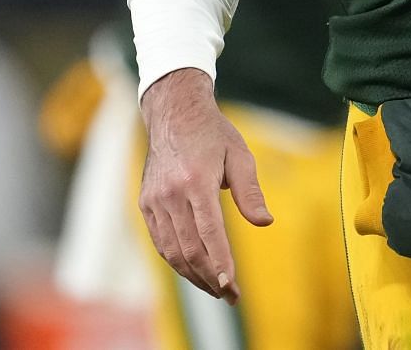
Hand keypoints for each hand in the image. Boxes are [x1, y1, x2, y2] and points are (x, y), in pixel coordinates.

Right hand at [138, 68, 271, 303]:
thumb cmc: (214, 134)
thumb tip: (265, 222)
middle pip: (189, 248)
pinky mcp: (146, 204)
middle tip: (230, 295)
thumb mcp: (240, 156)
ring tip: (215, 289)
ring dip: (193, 275)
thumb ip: (250, 191)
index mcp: (195, 182)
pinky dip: (177, 261)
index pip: (209, 232)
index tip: (231, 284)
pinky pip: (161, 241)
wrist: (174, 114)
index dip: (220, 262)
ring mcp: (154, 201)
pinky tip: (194, 270)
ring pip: (172, 251)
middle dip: (210, 277)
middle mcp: (170, 195)